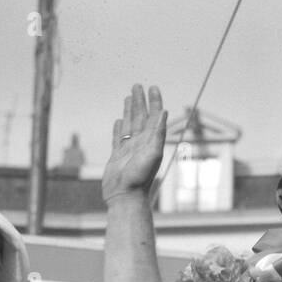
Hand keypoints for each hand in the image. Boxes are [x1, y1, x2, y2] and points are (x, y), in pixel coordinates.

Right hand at [103, 83, 167, 202]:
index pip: (153, 116)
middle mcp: (142, 143)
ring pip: (129, 124)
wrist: (125, 196)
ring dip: (129, 110)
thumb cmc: (140, 178)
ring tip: (128, 97)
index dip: (154, 101)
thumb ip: (158, 133)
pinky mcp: (118, 156)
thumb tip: (163, 112)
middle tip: (137, 85)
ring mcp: (129, 149)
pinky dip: (119, 128)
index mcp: (151, 141)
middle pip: (140, 116)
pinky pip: (118, 137)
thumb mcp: (152, 153)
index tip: (152, 87)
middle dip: (140, 101)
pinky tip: (118, 121)